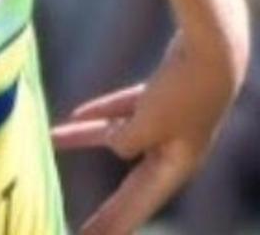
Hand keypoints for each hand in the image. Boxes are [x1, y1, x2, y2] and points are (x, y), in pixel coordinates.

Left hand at [52, 35, 236, 234]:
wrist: (212, 50)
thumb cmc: (182, 92)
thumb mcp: (148, 124)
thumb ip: (126, 140)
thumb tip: (115, 145)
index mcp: (177, 166)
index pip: (140, 202)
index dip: (116, 222)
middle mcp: (175, 150)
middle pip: (132, 184)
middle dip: (108, 207)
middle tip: (85, 230)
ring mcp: (168, 123)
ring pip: (118, 137)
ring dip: (84, 138)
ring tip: (54, 140)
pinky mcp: (161, 96)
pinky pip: (122, 110)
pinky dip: (100, 112)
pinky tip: (74, 115)